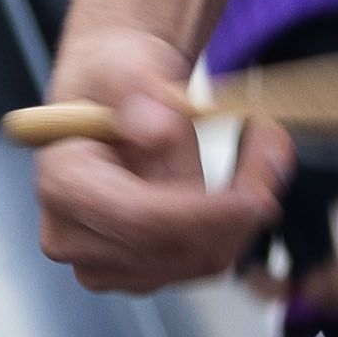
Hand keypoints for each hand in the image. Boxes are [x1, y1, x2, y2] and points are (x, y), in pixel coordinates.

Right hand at [30, 22, 290, 295]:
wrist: (115, 98)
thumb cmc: (115, 78)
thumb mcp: (125, 64)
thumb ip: (138, 92)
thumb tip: (155, 131)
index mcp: (62, 184)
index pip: (138, 219)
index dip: (202, 214)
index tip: (257, 194)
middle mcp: (73, 238)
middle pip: (176, 248)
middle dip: (240, 205)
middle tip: (275, 143)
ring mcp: (106, 263)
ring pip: (202, 261)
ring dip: (245, 213)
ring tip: (262, 149)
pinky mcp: (141, 271)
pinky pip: (207, 261)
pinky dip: (236, 225)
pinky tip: (243, 180)